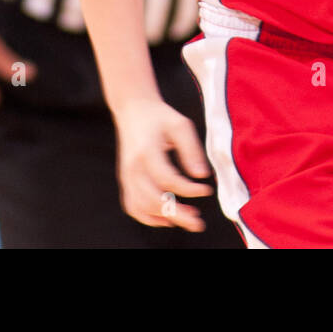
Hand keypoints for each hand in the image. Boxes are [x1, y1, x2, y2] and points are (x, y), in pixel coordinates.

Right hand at [114, 97, 213, 231]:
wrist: (133, 109)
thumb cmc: (160, 116)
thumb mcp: (180, 125)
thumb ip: (191, 149)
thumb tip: (202, 175)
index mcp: (147, 151)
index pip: (167, 179)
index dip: (189, 189)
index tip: (207, 190)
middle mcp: (133, 167)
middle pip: (153, 199)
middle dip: (177, 213)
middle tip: (198, 222)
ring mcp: (126, 175)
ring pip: (141, 206)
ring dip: (164, 217)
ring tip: (187, 219)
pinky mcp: (125, 180)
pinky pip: (132, 206)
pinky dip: (148, 217)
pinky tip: (167, 219)